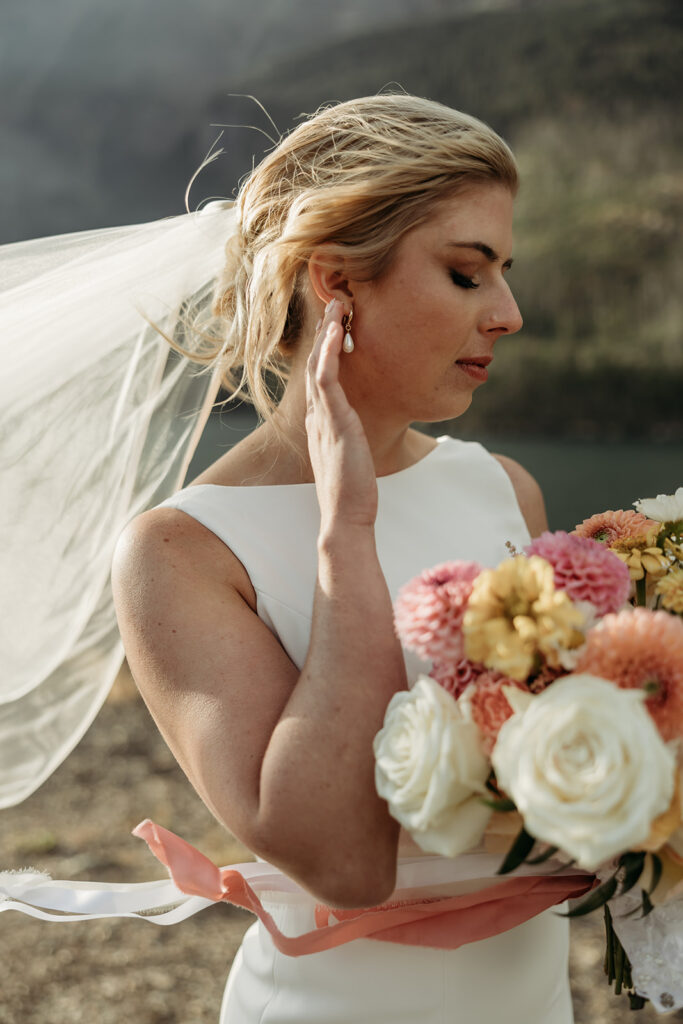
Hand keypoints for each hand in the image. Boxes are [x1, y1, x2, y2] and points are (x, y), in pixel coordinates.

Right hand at [305, 300, 377, 532]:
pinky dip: (330, 354)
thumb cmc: (352, 494)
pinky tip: (336, 332)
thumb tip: (361, 437)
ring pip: (318, 365)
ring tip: (337, 307)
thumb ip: (351, 441)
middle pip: (316, 364)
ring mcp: (323, 419)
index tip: (337, 326)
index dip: (326, 349)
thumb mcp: (351, 458)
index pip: (320, 377)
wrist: (345, 518)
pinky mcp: (333, 423)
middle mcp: (316, 417)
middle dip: (324, 333)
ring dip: (326, 334)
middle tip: (336, 304)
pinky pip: (326, 380)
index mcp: (320, 423)